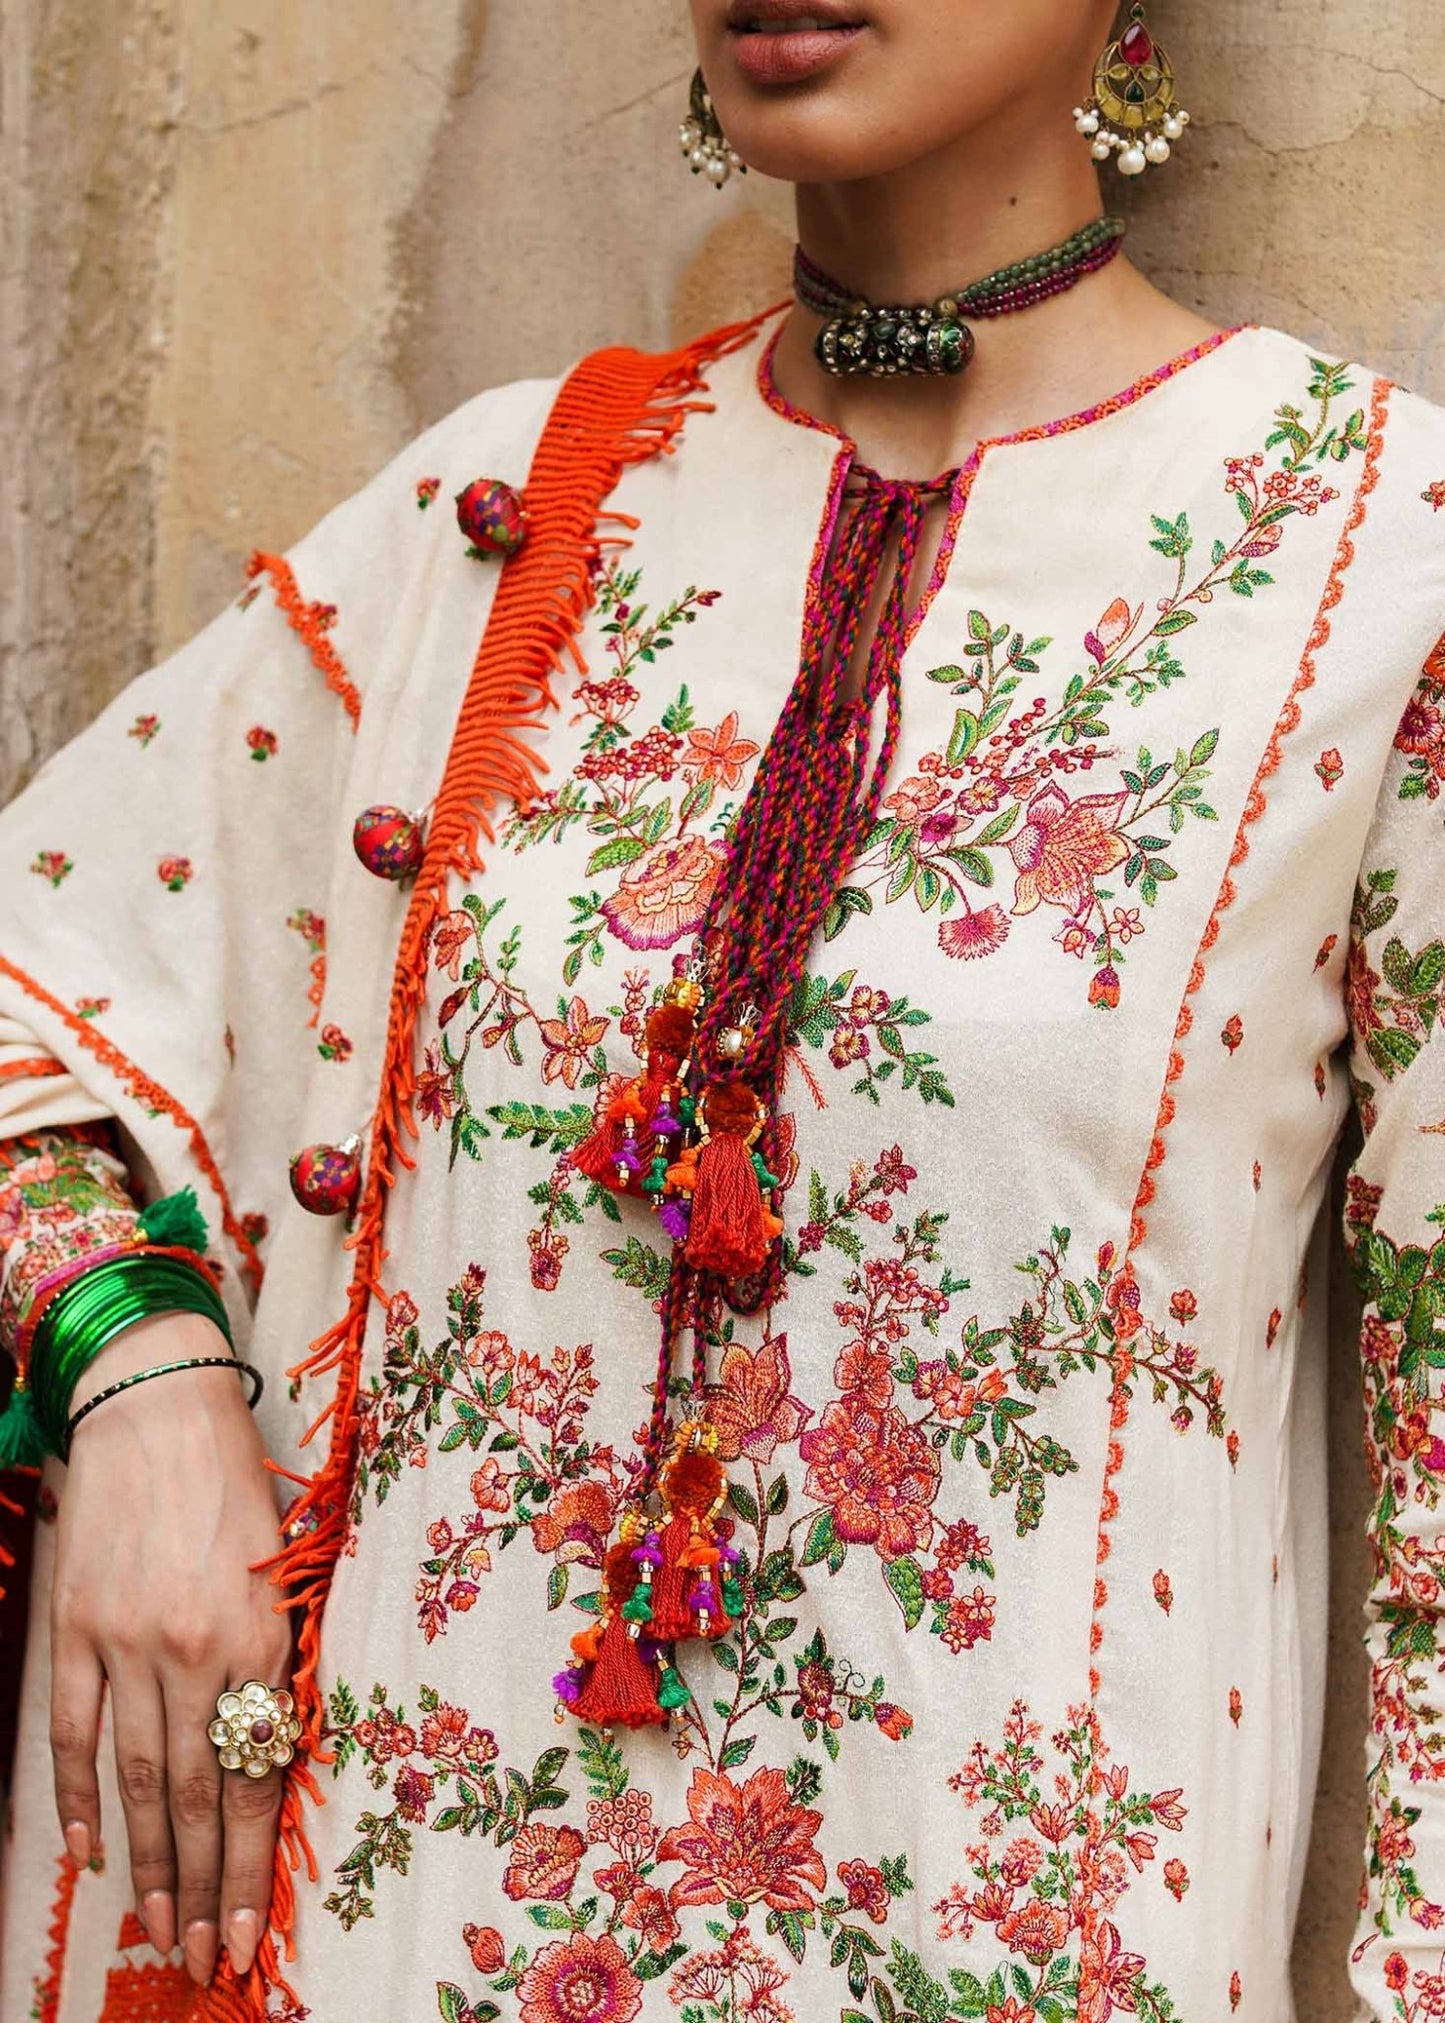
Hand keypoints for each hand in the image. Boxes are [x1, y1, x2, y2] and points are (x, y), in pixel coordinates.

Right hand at [49, 1310, 290, 1984]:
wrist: (158, 1404)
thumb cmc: (237, 1479)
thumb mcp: (285, 1566)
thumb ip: (277, 1657)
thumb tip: (271, 1749)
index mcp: (261, 1635)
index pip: (256, 1777)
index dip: (252, 1865)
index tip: (252, 1933)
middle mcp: (194, 1650)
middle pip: (198, 1796)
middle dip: (204, 1889)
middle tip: (208, 1959)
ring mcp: (126, 1643)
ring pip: (138, 1779)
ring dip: (150, 1865)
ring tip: (160, 1932)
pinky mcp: (75, 1628)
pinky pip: (72, 1732)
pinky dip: (79, 1798)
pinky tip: (91, 1854)